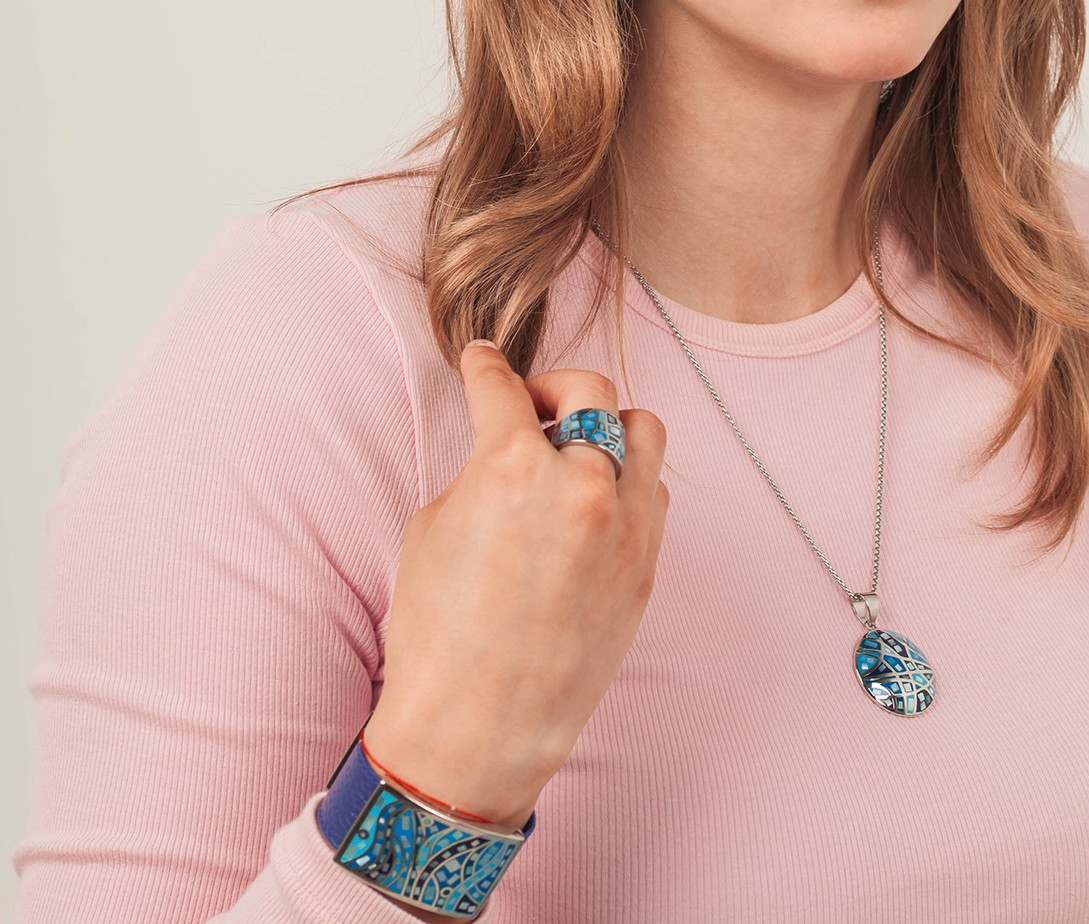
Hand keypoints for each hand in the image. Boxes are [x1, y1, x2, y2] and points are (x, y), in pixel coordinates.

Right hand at [364, 342, 669, 828]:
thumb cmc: (437, 634)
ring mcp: (624, 523)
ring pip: (642, 430)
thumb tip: (509, 450)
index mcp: (511, 465)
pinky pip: (652, 491)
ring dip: (607, 427)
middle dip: (553, 385)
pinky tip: (594, 503)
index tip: (482, 360)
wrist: (476, 729)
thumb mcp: (435, 529)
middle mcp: (579, 483)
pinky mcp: (647, 563)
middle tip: (531, 402)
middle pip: (589, 390)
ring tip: (576, 449)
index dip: (484, 366)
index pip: (501, 387)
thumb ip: (482, 470)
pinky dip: (627, 481)